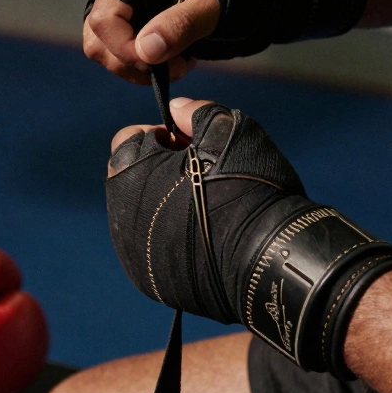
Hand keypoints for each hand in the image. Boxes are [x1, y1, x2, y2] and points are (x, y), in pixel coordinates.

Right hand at [84, 0, 215, 84]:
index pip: (104, 18)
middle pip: (99, 38)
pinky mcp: (138, 22)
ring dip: (140, 70)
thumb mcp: (214, 3)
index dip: (125, 49)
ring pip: (108, 51)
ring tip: (181, 65)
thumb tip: (145, 51)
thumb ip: (181, 24)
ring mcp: (127, 4)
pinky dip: (147, 67)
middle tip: (175, 67)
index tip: (157, 65)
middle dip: (133, 63)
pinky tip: (178, 63)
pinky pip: (126, 54)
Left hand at [105, 98, 391, 376]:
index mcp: (129, 172)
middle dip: (162, 171)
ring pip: (143, 216)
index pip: (131, 138)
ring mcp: (132, 253)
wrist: (271, 260)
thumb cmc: (248, 187)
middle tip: (206, 175)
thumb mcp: (228, 128)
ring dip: (166, 206)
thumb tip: (175, 109)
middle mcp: (120, 214)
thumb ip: (196, 112)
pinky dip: (174, 240)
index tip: (194, 144)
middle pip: (134, 178)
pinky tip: (207, 238)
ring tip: (210, 209)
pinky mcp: (151, 282)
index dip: (165, 136)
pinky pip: (155, 250)